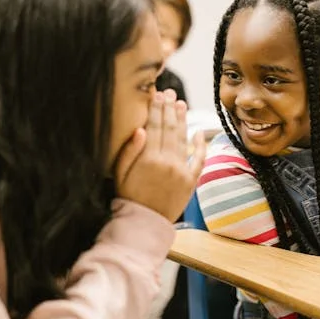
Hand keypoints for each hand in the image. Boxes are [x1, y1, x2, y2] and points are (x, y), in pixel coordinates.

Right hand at [115, 89, 206, 221]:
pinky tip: (198, 132)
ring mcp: (181, 172)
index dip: (156, 109)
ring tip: (181, 105)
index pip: (154, 126)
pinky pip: (199, 160)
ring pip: (183, 140)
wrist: (144, 224)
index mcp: (148, 159)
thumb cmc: (127, 198)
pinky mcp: (191, 182)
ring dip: (183, 120)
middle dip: (169, 109)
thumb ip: (129, 151)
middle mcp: (167, 162)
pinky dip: (200, 145)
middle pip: (170, 129)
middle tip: (170, 94)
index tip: (157, 94)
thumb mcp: (119, 174)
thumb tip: (141, 129)